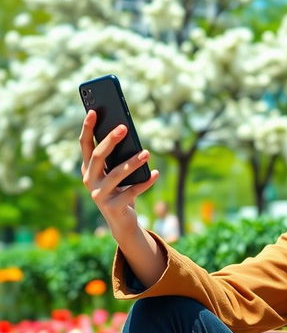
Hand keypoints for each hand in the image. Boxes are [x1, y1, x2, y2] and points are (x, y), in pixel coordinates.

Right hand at [79, 109, 158, 235]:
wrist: (122, 221)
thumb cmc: (120, 190)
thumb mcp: (116, 173)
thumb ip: (117, 158)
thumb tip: (127, 134)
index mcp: (88, 169)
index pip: (85, 145)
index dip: (88, 128)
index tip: (94, 111)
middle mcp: (89, 181)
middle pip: (98, 156)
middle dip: (111, 140)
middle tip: (124, 128)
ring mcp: (99, 195)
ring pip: (116, 174)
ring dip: (132, 162)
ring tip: (146, 153)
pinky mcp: (113, 207)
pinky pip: (132, 192)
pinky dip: (145, 183)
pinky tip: (155, 173)